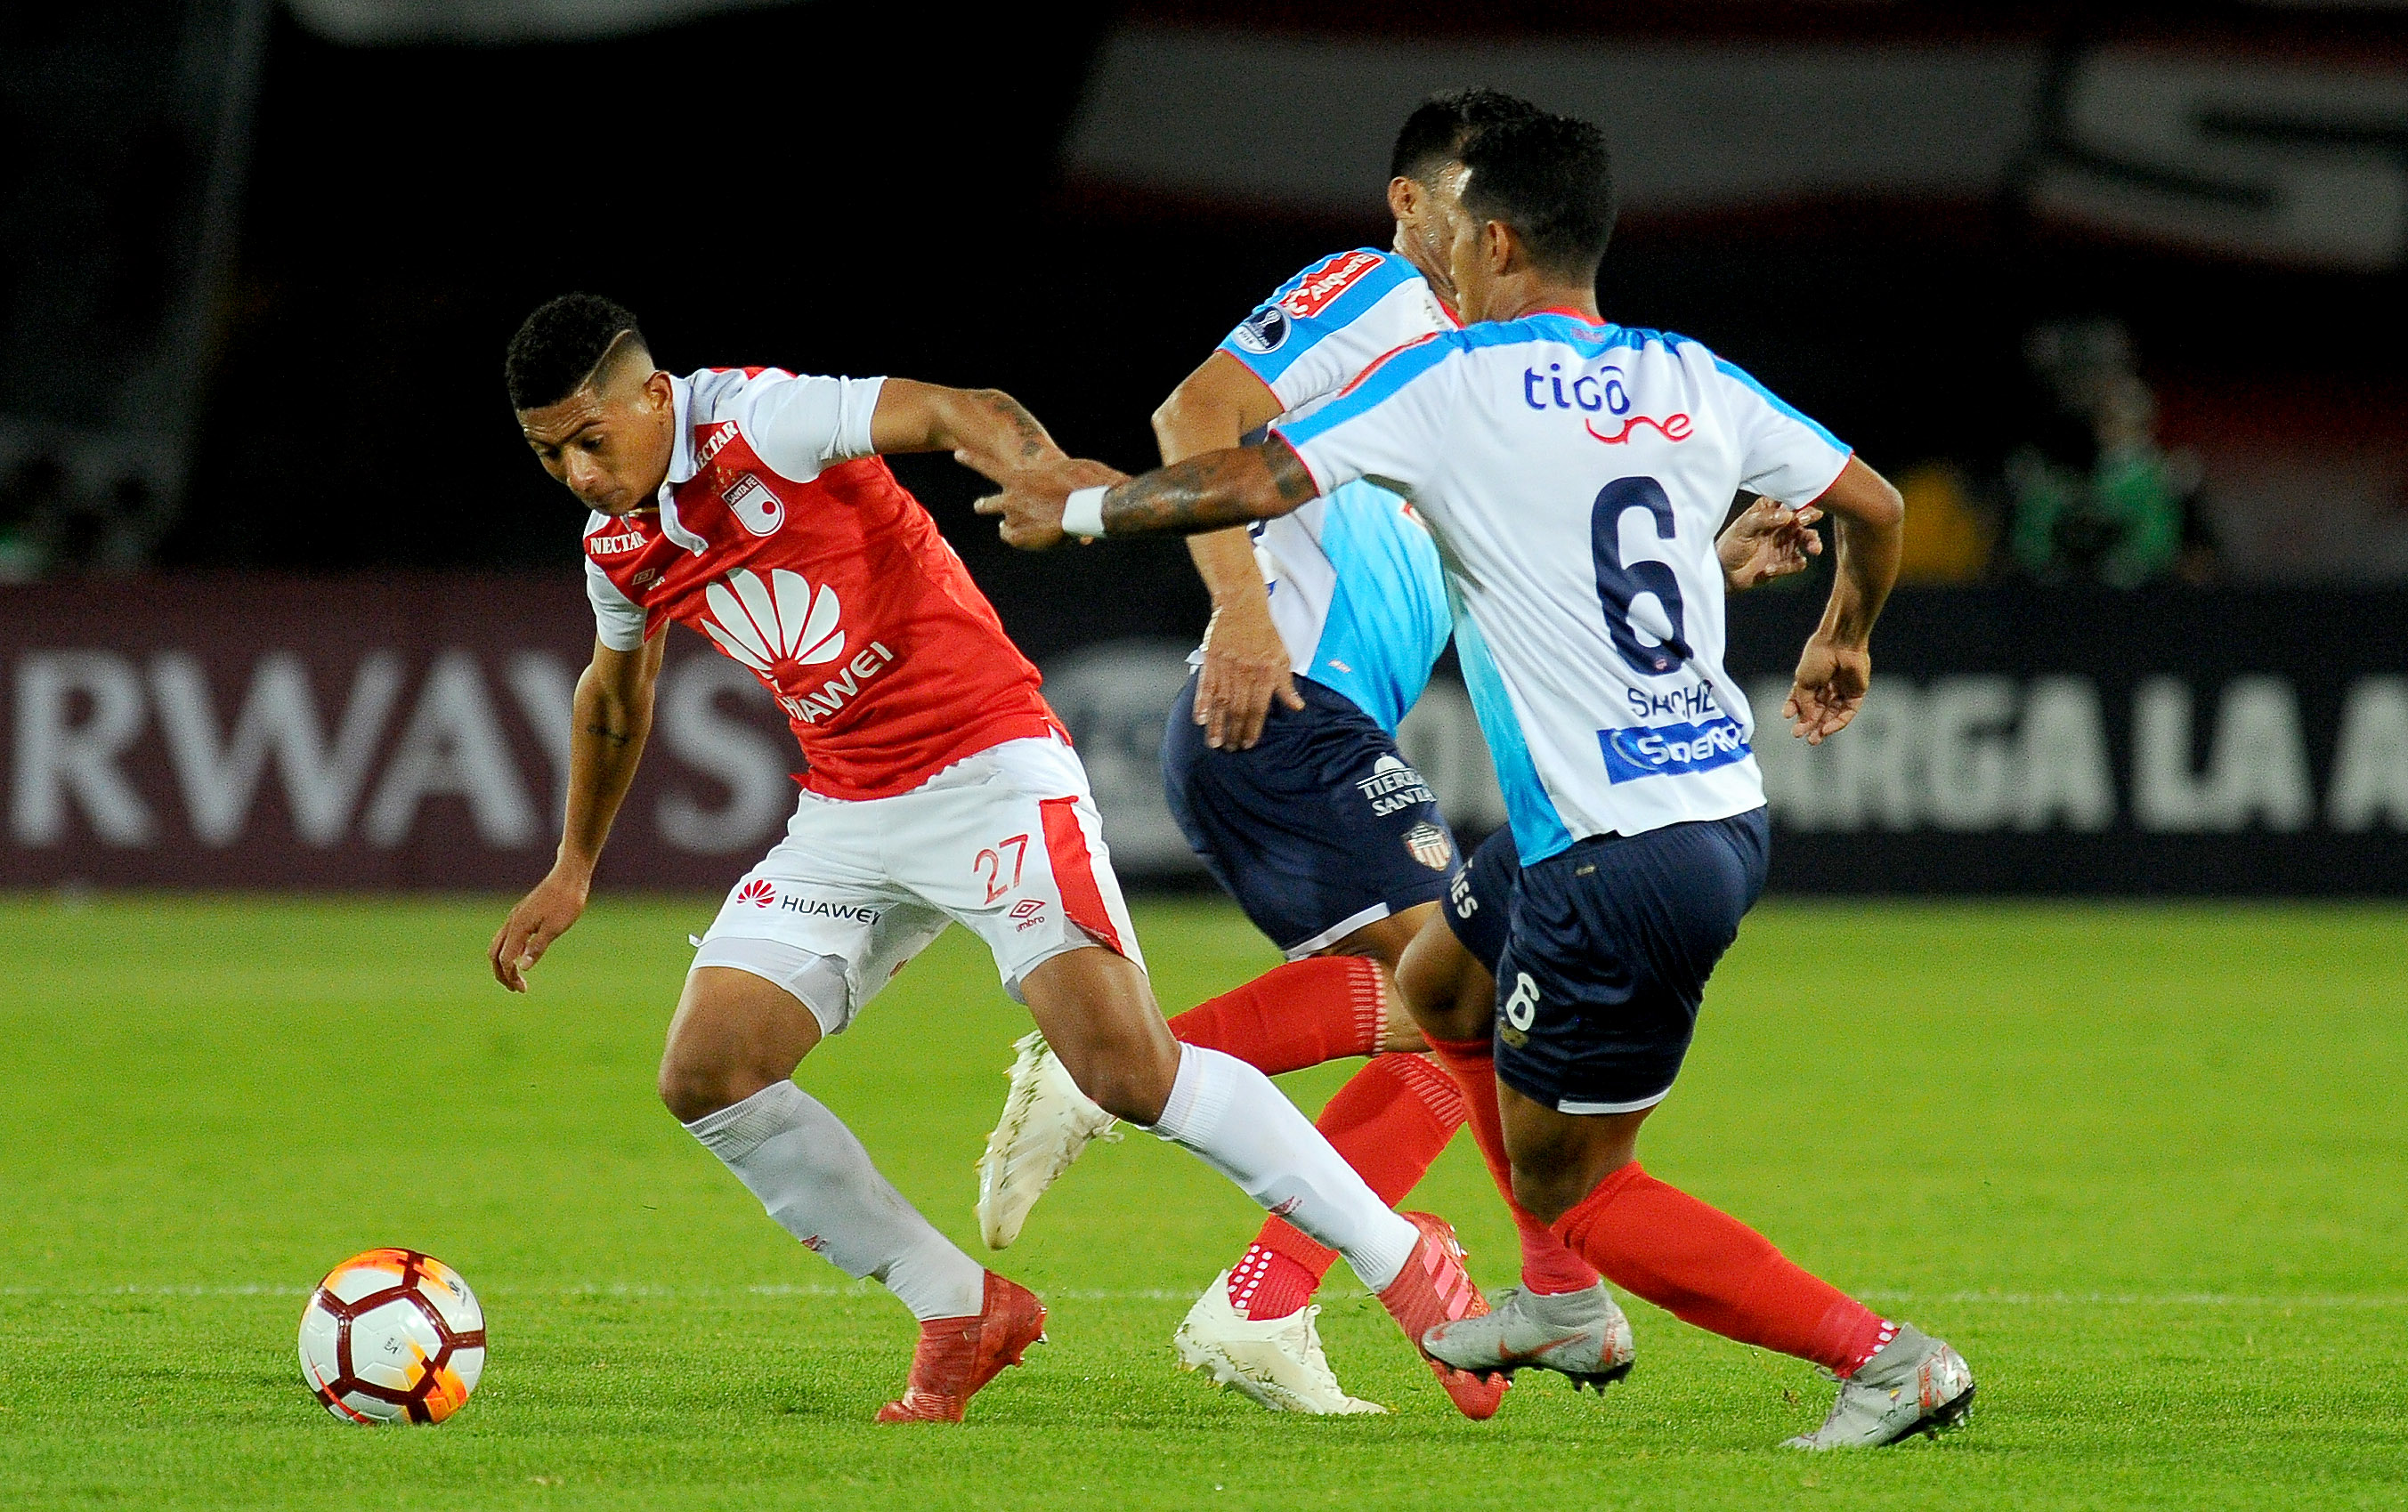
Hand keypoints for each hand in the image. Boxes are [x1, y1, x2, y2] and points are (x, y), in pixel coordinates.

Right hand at [489, 863, 589, 991]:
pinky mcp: (523, 913)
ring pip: (500, 944)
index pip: (505, 959)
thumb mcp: (555, 928)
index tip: (523, 989)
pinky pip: (509, 936)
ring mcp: (516, 916)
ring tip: (517, 976)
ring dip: (504, 962)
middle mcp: (512, 922)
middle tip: (515, 988)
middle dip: (501, 973)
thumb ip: (537, 948)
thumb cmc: (566, 902)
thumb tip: (522, 968)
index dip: (510, 977)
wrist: (569, 876)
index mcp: (518, 927)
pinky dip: (511, 950)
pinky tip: (524, 956)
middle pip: (495, 953)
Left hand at [967, 454, 1126, 550]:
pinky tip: (1027, 537)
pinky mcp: (1018, 537)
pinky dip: (1019, 538)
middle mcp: (1010, 498)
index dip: (971, 460)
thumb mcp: (1088, 471)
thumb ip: (1092, 476)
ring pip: (1000, 523)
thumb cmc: (1087, 485)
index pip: (986, 466)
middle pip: (988, 503)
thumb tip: (1122, 480)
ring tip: (1004, 527)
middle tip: (980, 506)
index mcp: (1019, 478)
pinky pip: (1013, 538)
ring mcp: (1013, 519)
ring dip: (1004, 525)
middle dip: (985, 505)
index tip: (957, 454)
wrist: (1082, 510)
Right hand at [1195, 596, 1302, 749]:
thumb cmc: (1265, 632)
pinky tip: (1199, 719)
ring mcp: (1227, 666)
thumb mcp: (1283, 657)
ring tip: (1214, 743)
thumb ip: (1287, 684)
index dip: (1253, 728)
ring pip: (1221, 701)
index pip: (1259, 708)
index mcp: (1266, 673)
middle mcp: (1246, 672)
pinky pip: (1206, 686)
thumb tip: (1297, 707)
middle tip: (1230, 749)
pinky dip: (1201, 703)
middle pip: (1239, 709)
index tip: (1248, 744)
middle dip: (1234, 732)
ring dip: (1217, 724)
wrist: (1242, 605)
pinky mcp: (1211, 659)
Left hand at [1719, 497, 1823, 591]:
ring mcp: (1786, 543)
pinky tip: (1768, 569)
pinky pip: (1798, 563)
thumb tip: (1786, 514)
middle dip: (1810, 517)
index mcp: (1771, 511)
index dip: (1798, 500)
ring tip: (1814, 549)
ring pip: (1809, 538)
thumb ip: (1763, 518)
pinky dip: (1786, 567)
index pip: (1789, 500)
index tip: (1797, 506)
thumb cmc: (1731, 545)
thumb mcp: (1743, 527)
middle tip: (1804, 521)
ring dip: (1813, 542)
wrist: (1724, 573)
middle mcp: (1782, 525)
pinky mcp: (1787, 562)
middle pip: (1805, 517)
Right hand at [1782, 634, 1870, 744]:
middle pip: (1818, 710)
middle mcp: (1827, 686)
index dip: (1794, 709)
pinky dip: (1837, 722)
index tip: (1787, 716)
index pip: (1802, 699)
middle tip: (1800, 735)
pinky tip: (1826, 729)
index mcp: (1812, 679)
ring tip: (1813, 739)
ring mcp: (1842, 690)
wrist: (1840, 643)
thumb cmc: (1818, 657)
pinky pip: (1847, 712)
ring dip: (1822, 727)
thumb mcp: (1803, 682)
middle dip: (1809, 723)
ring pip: (1832, 714)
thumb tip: (1805, 721)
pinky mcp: (1856, 693)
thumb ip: (1804, 704)